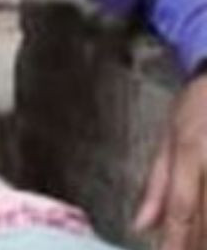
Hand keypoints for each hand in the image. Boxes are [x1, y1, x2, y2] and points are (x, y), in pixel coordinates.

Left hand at [134, 74, 206, 249]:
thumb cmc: (200, 104)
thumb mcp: (170, 137)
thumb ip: (157, 185)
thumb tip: (140, 224)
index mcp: (190, 152)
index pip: (180, 207)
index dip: (173, 241)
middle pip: (206, 219)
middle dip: (195, 245)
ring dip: (205, 236)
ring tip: (193, 246)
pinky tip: (204, 231)